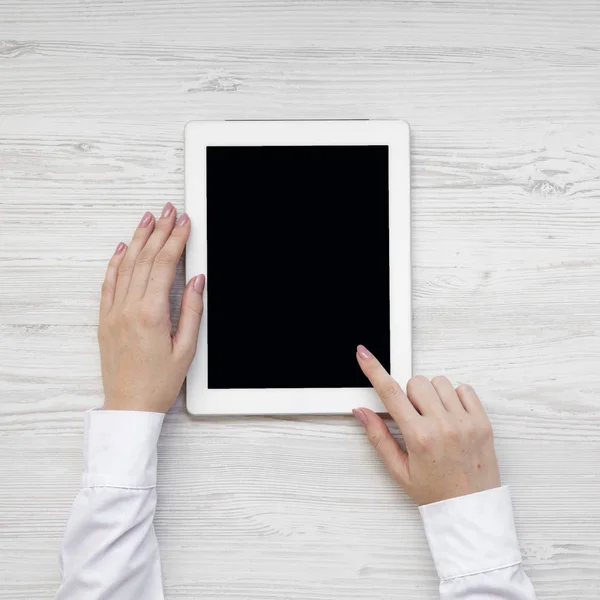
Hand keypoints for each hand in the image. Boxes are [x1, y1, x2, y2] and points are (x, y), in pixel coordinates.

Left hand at [98, 203, 204, 412]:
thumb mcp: (186, 348)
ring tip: (148, 219)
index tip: (184, 223)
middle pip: (145, 259)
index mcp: (151, 314)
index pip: (165, 265)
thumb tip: (198, 279)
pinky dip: (116, 261)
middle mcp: (128, 308)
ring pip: (126, 266)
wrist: (129, 404)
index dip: (176, 240)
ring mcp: (113, 312)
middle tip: (169, 211)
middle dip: (160, 231)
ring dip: (139, 239)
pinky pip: (108, 282)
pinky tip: (123, 247)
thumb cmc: (159, 382)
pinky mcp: (105, 319)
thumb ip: (192, 310)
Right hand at [352, 345, 499, 504]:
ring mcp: (465, 422)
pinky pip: (465, 389)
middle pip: (416, 382)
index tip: (363, 354)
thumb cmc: (435, 493)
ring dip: (432, 395)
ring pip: (440, 382)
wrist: (471, 511)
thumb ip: (378, 436)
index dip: (373, 370)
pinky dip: (455, 397)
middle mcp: (443, 426)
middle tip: (414, 417)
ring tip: (435, 418)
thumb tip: (362, 412)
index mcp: (419, 437)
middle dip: (410, 394)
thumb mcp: (398, 470)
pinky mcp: (483, 422)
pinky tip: (451, 416)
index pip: (390, 393)